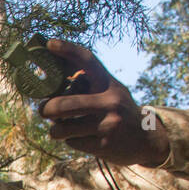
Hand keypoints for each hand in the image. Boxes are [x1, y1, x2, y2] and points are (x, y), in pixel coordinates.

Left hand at [36, 40, 170, 166]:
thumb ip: (87, 83)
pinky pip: (71, 142)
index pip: (88, 61)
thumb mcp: (109, 91)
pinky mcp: (103, 146)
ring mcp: (107, 125)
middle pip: (63, 105)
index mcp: (109, 84)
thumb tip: (51, 73)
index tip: (50, 44)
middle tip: (43, 110)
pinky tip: (82, 137)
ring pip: (62, 129)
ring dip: (55, 129)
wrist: (145, 138)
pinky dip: (70, 140)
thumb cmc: (117, 110)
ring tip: (61, 128)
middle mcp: (110, 102)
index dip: (68, 50)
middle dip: (46, 109)